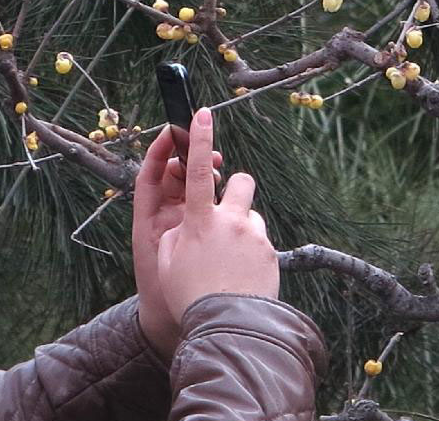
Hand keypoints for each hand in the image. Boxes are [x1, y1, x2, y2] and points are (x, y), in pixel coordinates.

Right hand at [157, 107, 278, 322]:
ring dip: (243, 227)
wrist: (229, 327)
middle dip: (234, 188)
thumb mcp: (167, 262)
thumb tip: (187, 222)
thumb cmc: (190, 296)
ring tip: (232, 259)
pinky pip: (260, 241)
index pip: (195, 169)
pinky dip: (252, 252)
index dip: (198, 137)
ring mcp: (254, 235)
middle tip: (227, 211)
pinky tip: (242, 276)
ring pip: (251, 215)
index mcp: (199, 220)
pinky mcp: (271, 252)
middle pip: (240, 181)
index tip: (202, 112)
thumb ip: (176, 234)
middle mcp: (230, 220)